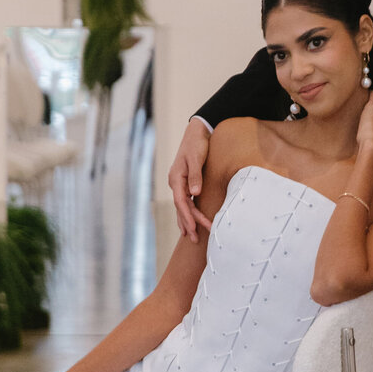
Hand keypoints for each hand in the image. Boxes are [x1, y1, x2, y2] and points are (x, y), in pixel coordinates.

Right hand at [169, 119, 213, 239]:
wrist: (197, 131)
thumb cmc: (197, 144)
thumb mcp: (196, 158)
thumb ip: (195, 176)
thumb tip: (195, 194)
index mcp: (176, 178)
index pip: (181, 202)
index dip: (187, 216)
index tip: (194, 228)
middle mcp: (175, 182)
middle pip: (181, 207)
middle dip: (188, 224)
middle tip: (195, 240)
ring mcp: (180, 183)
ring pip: (182, 206)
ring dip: (187, 221)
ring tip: (191, 237)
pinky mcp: (186, 182)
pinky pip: (186, 202)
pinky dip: (188, 213)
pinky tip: (191, 222)